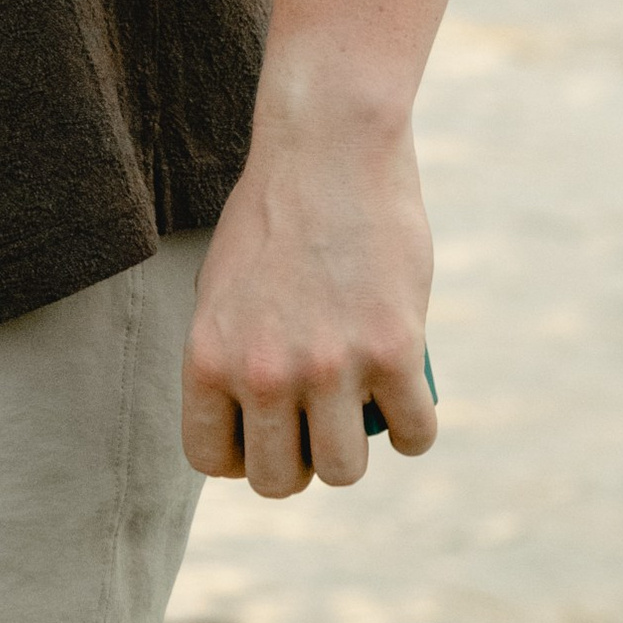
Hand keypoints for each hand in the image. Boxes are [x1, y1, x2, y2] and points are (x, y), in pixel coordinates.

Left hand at [182, 114, 436, 495]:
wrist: (328, 143)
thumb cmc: (275, 209)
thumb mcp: (225, 286)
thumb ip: (233, 354)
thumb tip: (255, 422)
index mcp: (209, 355)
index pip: (213, 458)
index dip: (243, 456)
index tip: (267, 433)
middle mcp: (263, 372)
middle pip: (280, 480)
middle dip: (300, 464)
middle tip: (318, 424)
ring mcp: (330, 366)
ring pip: (344, 471)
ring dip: (355, 449)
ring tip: (361, 410)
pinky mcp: (393, 351)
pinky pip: (413, 434)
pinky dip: (414, 426)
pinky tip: (407, 398)